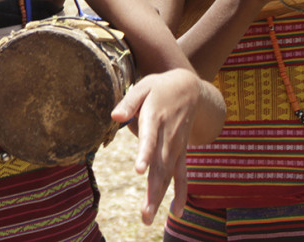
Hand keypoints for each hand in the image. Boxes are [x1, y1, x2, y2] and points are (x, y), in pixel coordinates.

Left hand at [111, 68, 198, 224]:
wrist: (189, 88)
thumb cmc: (159, 88)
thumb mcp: (143, 86)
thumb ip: (128, 102)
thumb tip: (114, 117)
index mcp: (155, 118)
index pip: (150, 139)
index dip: (145, 154)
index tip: (139, 170)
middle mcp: (168, 137)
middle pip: (160, 167)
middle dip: (152, 192)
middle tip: (144, 215)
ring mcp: (177, 147)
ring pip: (169, 176)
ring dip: (159, 197)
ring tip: (148, 218)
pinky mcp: (181, 152)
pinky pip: (182, 175)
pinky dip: (181, 193)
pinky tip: (177, 212)